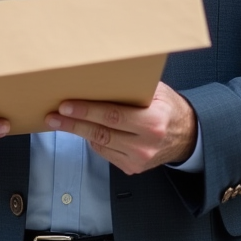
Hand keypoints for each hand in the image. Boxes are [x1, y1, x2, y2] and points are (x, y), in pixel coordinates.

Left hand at [45, 82, 196, 173]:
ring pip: (100, 144)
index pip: (113, 116)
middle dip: (73, 123)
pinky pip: (105, 152)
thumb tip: (102, 73)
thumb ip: (134, 86)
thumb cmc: (169, 108)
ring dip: (77, 132)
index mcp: (153, 122)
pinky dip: (92, 140)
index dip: (87, 111)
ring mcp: (138, 159)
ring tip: (58, 121)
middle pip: (102, 133)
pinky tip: (82, 129)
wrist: (187, 137)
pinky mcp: (132, 168)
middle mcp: (145, 144)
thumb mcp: (158, 92)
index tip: (66, 105)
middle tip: (54, 115)